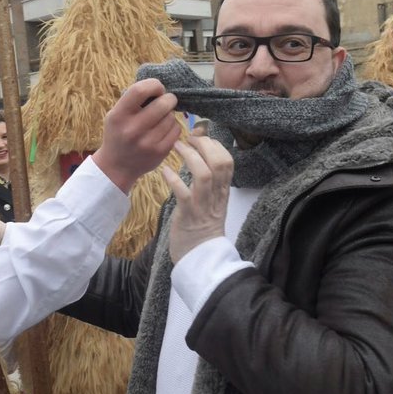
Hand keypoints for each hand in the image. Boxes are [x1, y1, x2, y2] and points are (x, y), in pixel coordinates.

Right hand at [92, 79, 181, 193]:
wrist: (117, 166)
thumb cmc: (118, 134)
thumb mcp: (115, 115)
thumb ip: (133, 100)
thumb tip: (159, 86)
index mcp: (118, 116)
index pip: (139, 90)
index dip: (154, 85)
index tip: (157, 89)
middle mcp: (132, 129)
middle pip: (162, 103)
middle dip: (168, 98)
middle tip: (166, 100)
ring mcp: (148, 142)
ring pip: (171, 117)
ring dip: (169, 114)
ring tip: (161, 118)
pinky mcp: (160, 152)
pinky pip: (176, 129)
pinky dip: (173, 126)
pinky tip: (164, 129)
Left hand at [163, 136, 232, 263]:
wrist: (201, 256)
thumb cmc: (202, 226)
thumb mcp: (211, 201)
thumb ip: (208, 180)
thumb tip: (199, 155)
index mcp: (223, 191)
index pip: (228, 161)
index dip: (215, 144)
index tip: (201, 136)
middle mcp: (216, 196)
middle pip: (219, 163)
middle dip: (204, 145)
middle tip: (189, 138)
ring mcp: (203, 205)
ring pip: (203, 174)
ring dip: (189, 156)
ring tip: (176, 147)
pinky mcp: (188, 215)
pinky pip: (183, 193)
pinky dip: (173, 179)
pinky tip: (164, 170)